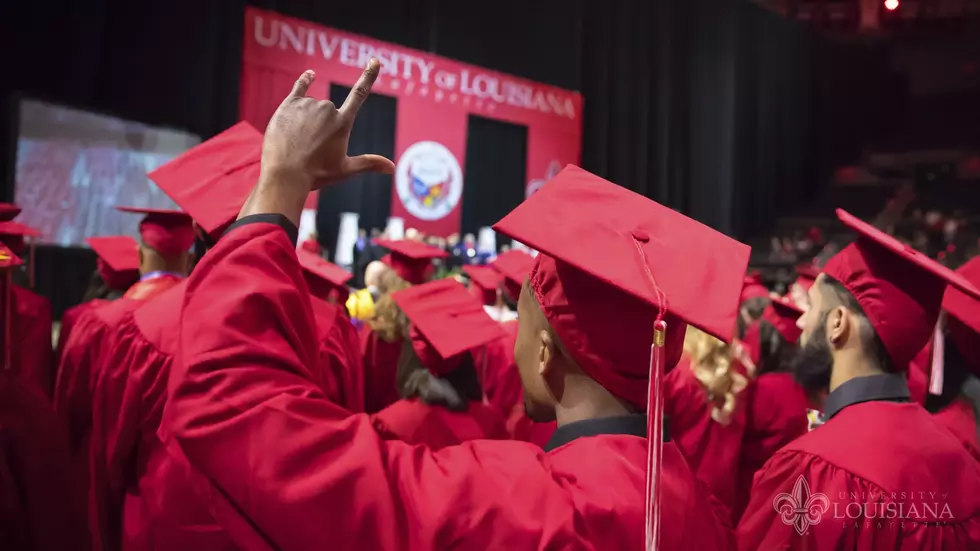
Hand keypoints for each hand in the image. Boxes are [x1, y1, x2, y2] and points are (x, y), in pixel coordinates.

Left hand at [260, 59, 394, 189]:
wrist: (285, 174)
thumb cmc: (316, 174)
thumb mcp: (345, 169)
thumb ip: (369, 163)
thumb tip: (393, 167)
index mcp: (343, 123)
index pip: (359, 94)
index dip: (368, 76)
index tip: (375, 61)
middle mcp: (327, 109)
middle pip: (329, 110)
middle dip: (322, 125)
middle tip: (312, 148)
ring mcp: (307, 104)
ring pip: (312, 106)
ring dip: (308, 118)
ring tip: (298, 140)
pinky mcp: (289, 104)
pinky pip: (299, 87)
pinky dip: (305, 81)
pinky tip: (310, 75)